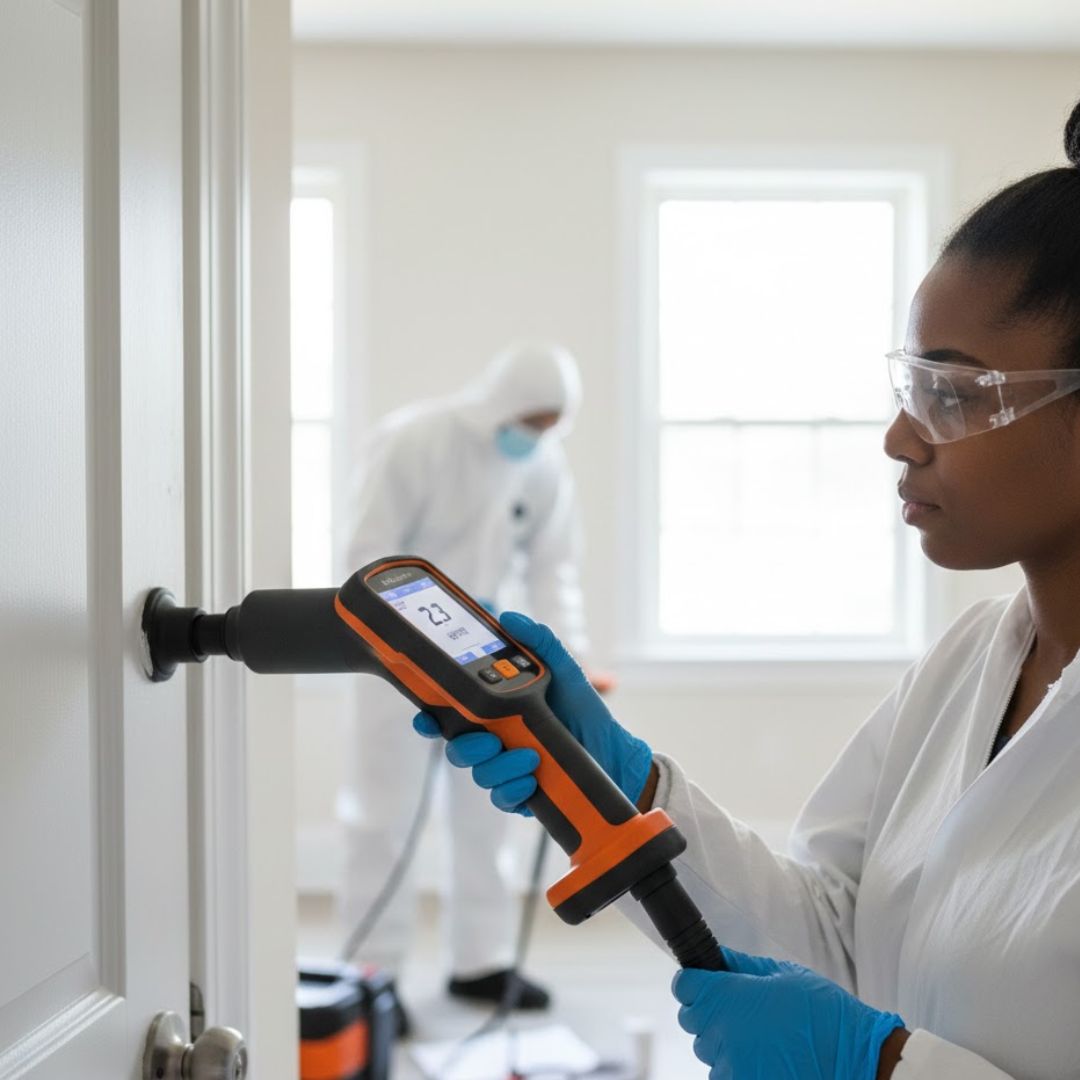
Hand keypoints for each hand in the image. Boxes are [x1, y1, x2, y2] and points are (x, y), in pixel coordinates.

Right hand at [412, 611, 652, 812]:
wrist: (612, 750)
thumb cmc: (582, 709)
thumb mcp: (564, 669)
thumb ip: (539, 642)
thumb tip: (509, 617)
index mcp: (495, 709)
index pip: (449, 713)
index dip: (430, 716)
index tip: (426, 718)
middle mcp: (493, 738)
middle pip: (456, 747)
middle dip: (467, 746)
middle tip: (492, 739)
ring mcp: (504, 767)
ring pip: (478, 773)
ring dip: (499, 766)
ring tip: (529, 757)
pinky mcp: (519, 793)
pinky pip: (501, 797)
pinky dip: (513, 788)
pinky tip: (531, 779)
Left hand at [672, 948, 905, 1079]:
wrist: (859, 1063)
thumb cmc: (825, 1015)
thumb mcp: (785, 976)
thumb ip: (743, 967)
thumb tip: (718, 959)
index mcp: (729, 998)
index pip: (684, 986)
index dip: (694, 981)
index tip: (705, 982)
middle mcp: (722, 1035)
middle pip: (693, 1019)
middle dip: (711, 1011)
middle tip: (743, 1011)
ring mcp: (731, 1069)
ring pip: (709, 1052)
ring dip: (725, 1045)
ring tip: (763, 1040)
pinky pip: (725, 1076)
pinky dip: (738, 1069)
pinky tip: (767, 1061)